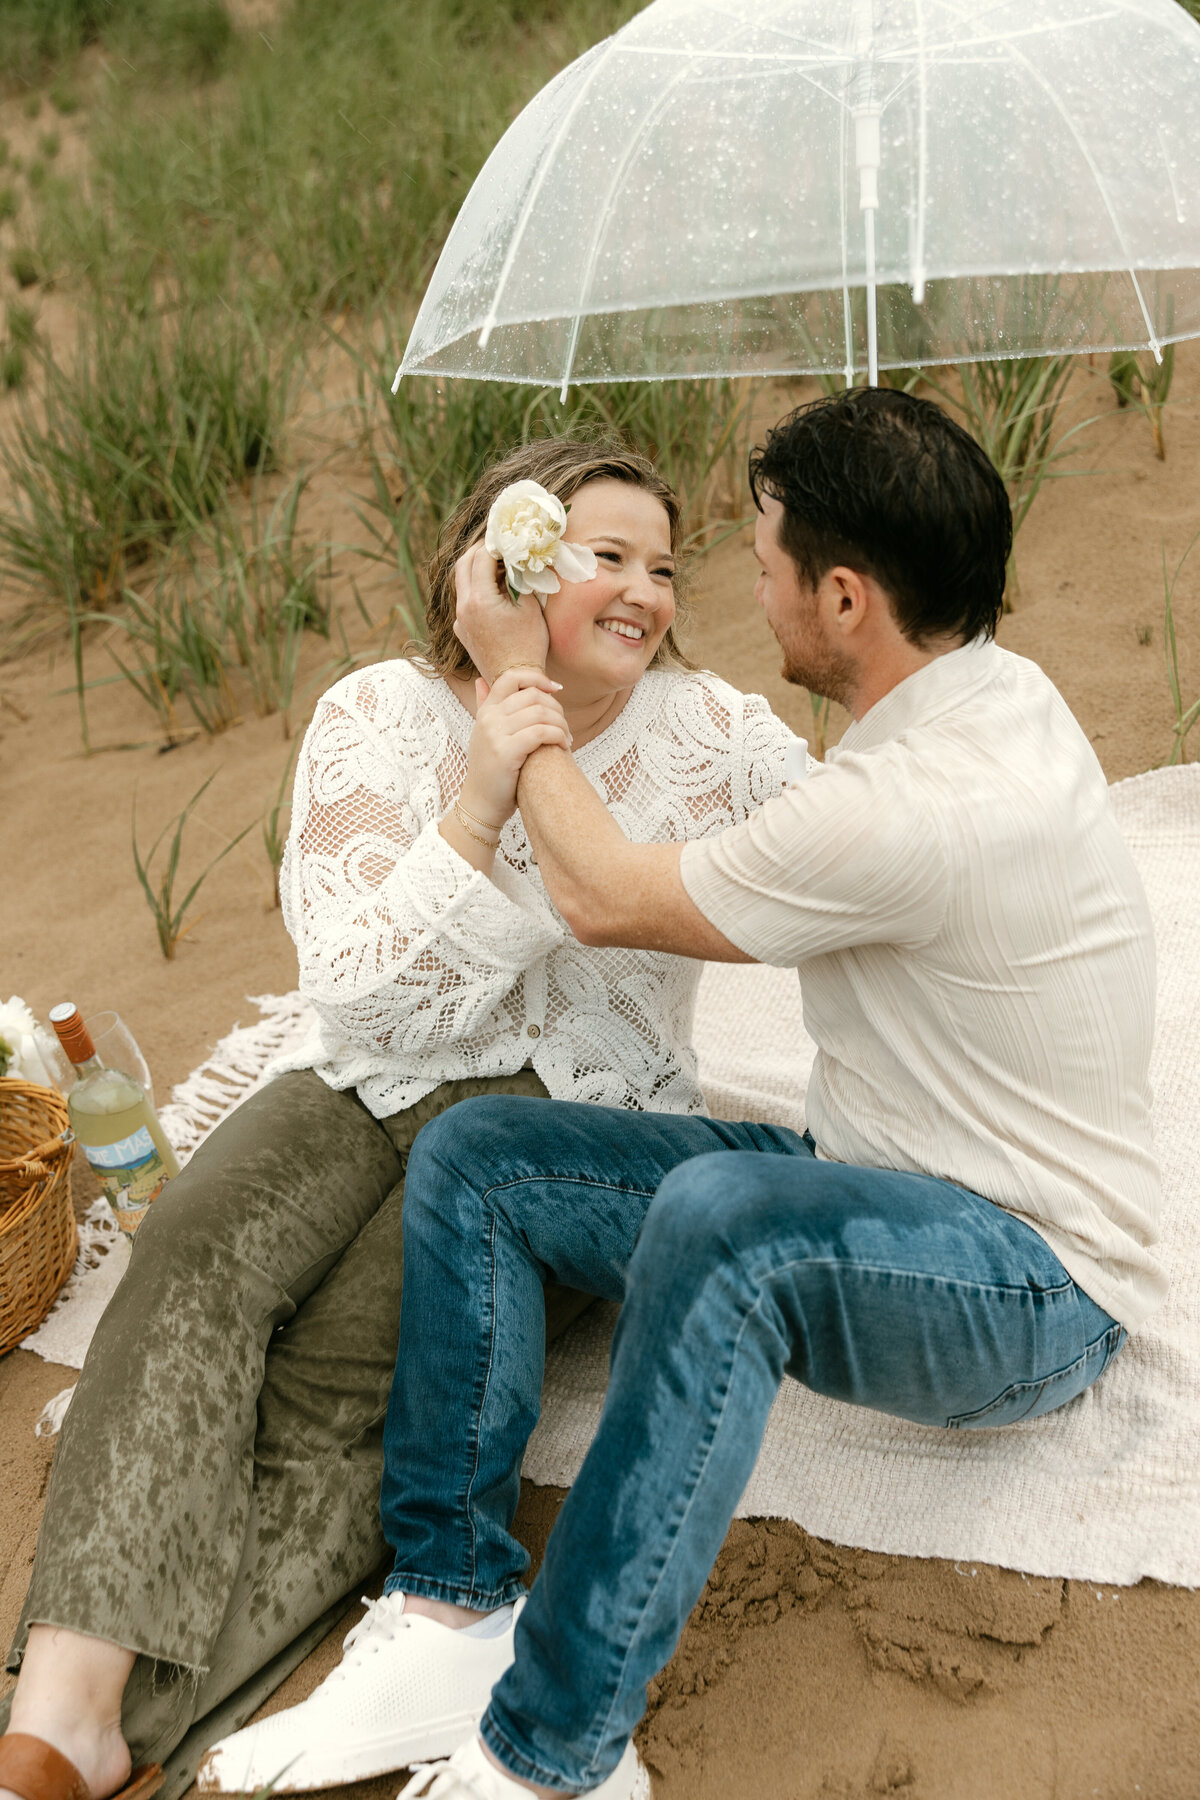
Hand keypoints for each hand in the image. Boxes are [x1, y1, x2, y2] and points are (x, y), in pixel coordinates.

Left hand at [453, 544, 548, 682]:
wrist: (515, 680)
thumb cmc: (528, 645)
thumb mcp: (529, 607)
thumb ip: (519, 579)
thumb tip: (516, 559)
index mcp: (479, 600)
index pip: (481, 558)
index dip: (494, 543)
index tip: (505, 535)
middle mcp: (463, 608)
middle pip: (462, 565)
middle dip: (479, 550)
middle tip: (496, 543)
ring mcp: (459, 620)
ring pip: (461, 582)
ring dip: (476, 568)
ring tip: (497, 564)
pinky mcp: (461, 630)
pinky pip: (464, 600)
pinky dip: (476, 587)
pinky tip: (494, 589)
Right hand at [459, 668, 570, 827]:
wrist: (481, 803)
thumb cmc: (490, 770)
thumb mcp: (484, 733)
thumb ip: (485, 706)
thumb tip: (482, 680)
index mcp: (485, 710)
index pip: (512, 677)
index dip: (538, 678)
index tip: (556, 689)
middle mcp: (488, 718)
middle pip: (533, 695)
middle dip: (557, 708)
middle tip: (565, 726)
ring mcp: (495, 734)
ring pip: (540, 713)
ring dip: (562, 725)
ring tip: (567, 739)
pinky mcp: (505, 752)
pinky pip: (541, 733)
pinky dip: (559, 737)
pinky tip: (564, 746)